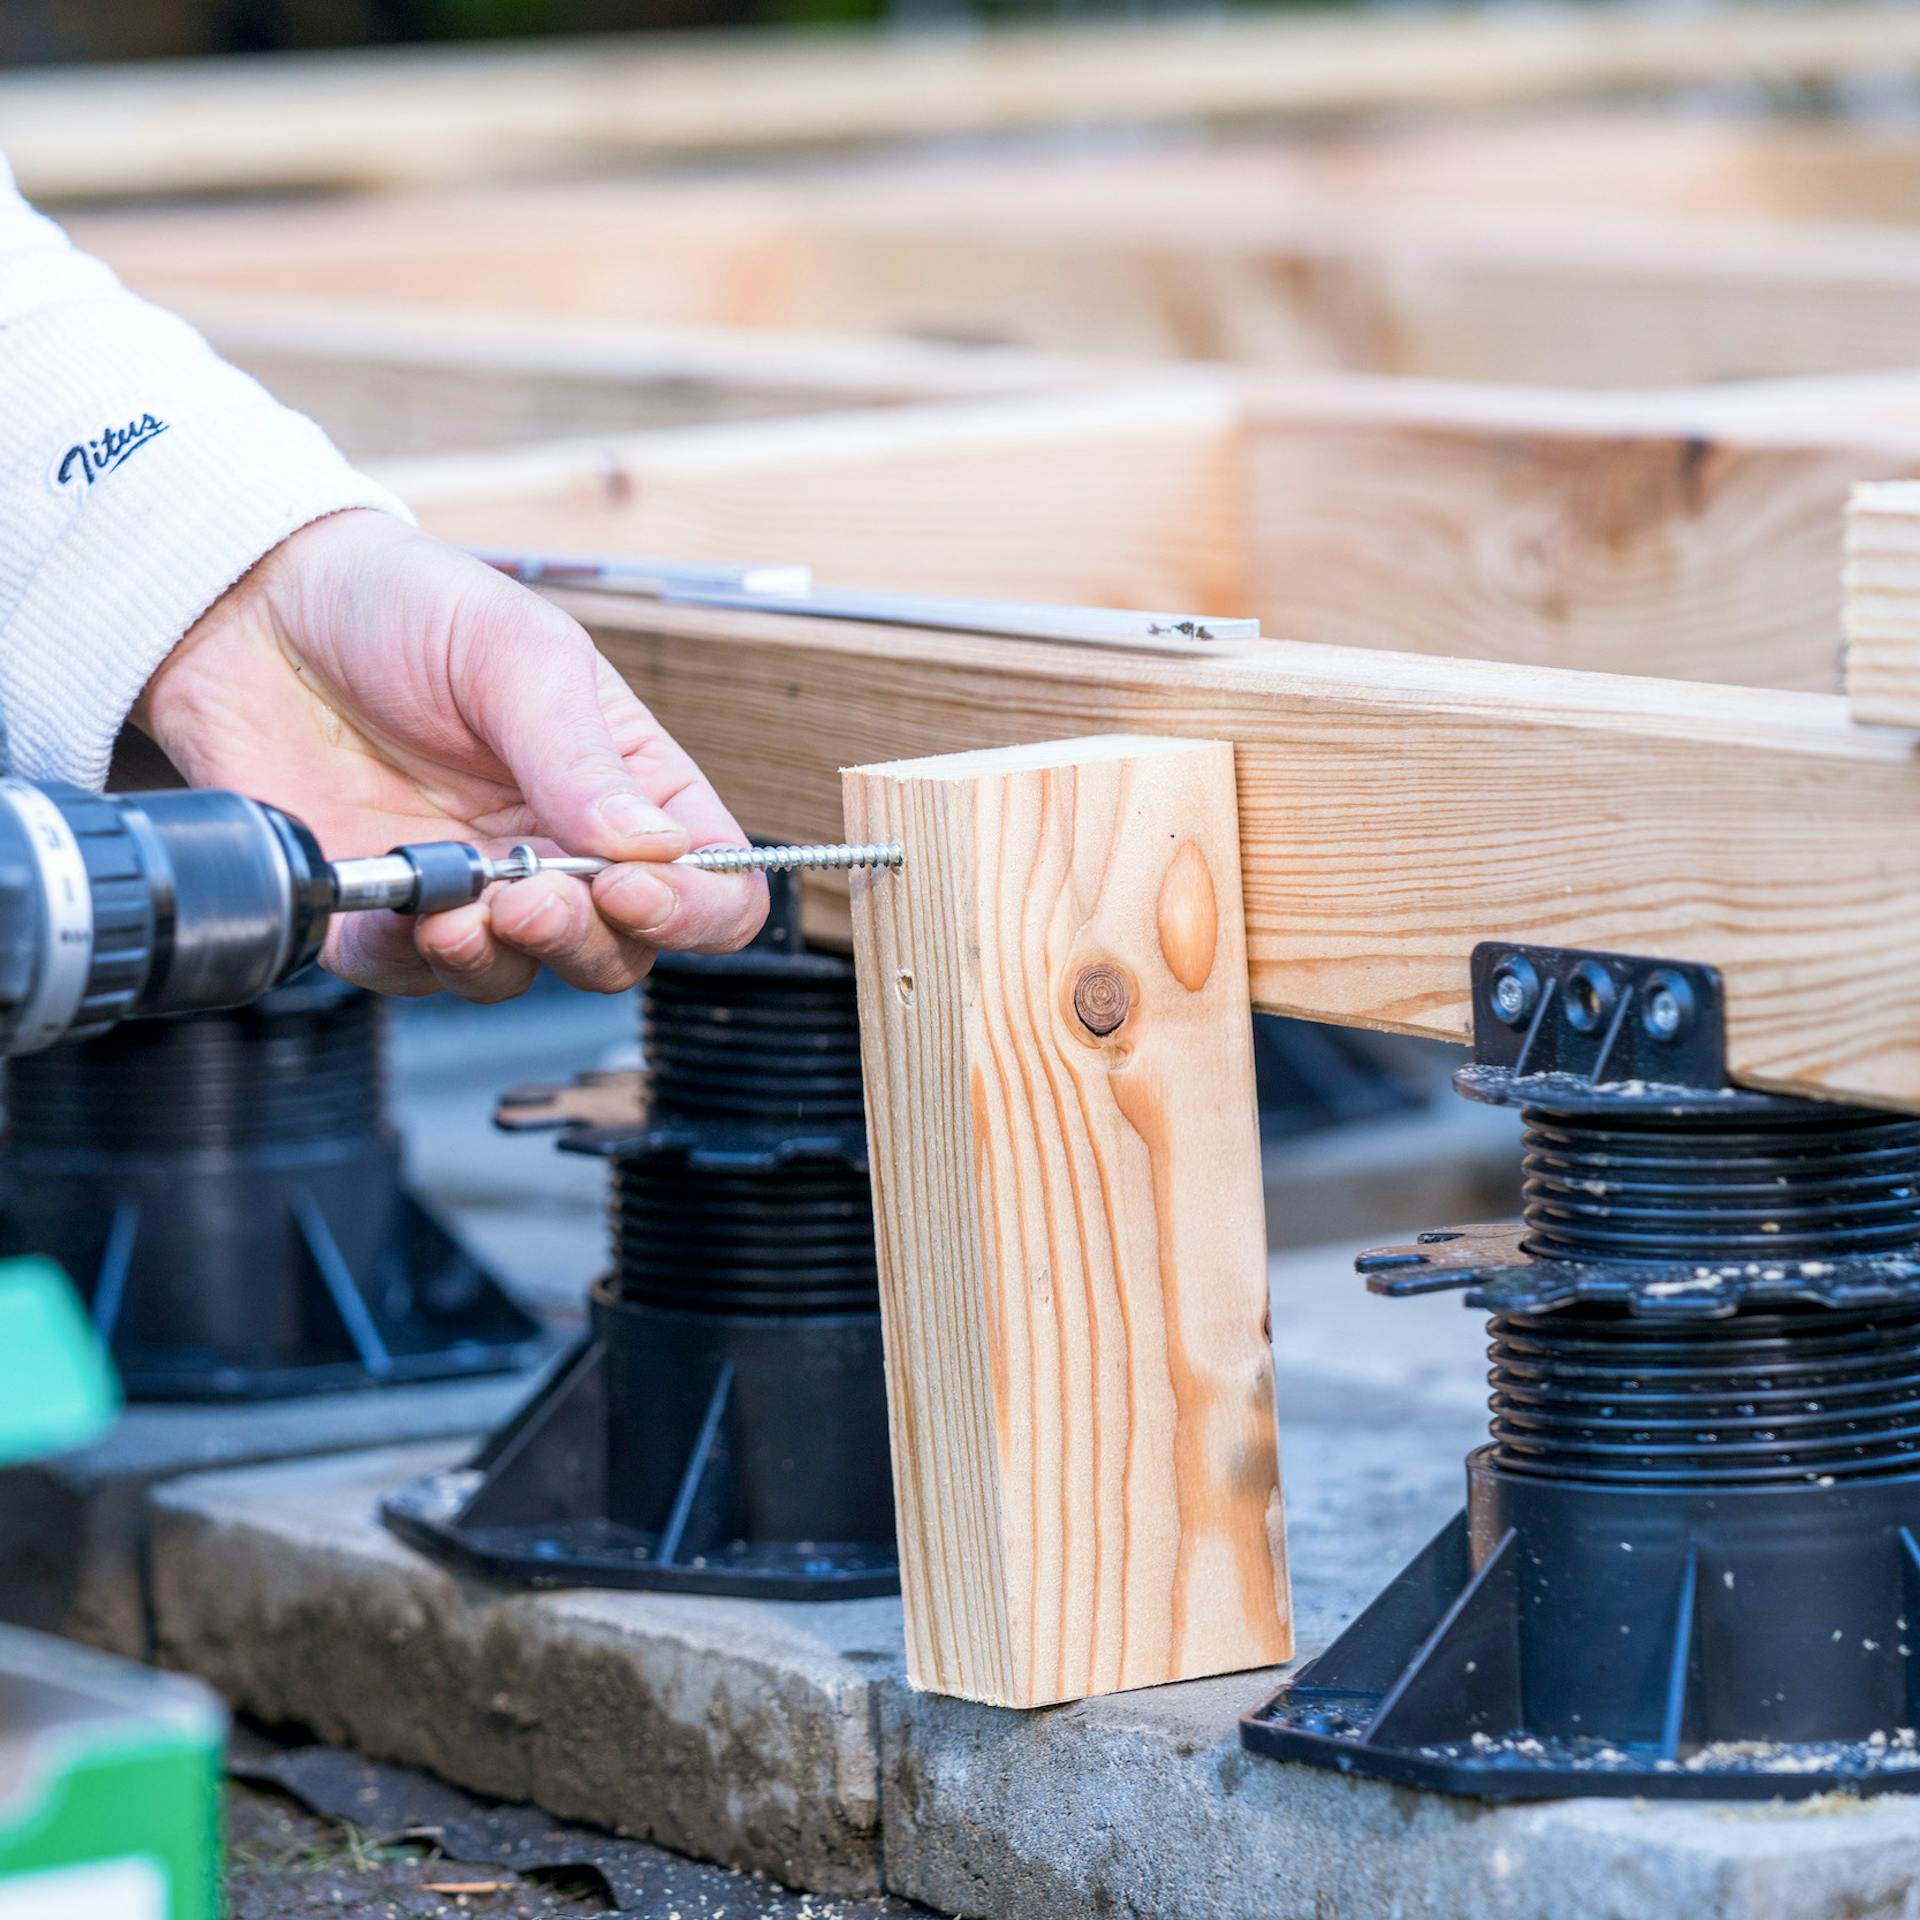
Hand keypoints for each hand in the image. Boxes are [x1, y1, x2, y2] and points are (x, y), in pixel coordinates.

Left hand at [134, 509, 766, 999]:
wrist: (255, 603)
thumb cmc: (404, 606)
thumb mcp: (517, 654)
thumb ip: (583, 756)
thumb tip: (654, 846)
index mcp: (628, 785)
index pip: (714, 881)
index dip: (696, 908)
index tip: (634, 887)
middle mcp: (562, 850)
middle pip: (625, 951)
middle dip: (587, 939)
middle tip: (532, 895)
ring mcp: (476, 891)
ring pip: (527, 976)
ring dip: (504, 958)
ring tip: (461, 905)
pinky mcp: (385, 917)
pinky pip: (417, 978)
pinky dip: (413, 959)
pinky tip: (398, 907)